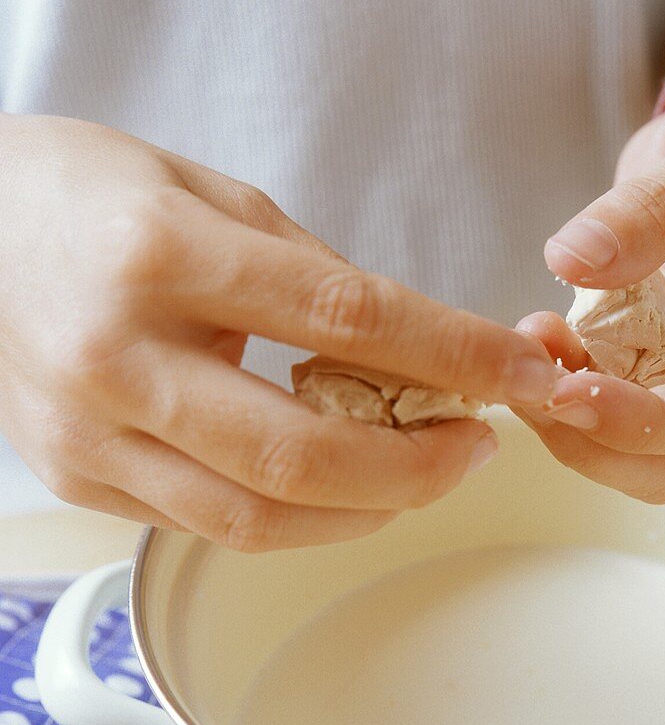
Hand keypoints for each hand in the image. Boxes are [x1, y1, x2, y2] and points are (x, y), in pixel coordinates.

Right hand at [0, 115, 558, 548]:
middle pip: (305, 455)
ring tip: (420, 472)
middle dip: (418, 467)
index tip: (523, 376)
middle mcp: (118, 359)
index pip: (349, 319)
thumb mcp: (214, 197)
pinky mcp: (81, 482)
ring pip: (259, 519)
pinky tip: (342, 486)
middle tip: (476, 446)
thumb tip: (419, 351)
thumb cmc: (94, 200)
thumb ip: (316, 278)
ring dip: (367, 508)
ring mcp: (90, 436)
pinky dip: (299, 517)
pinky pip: (213, 526)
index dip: (455, 358)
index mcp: (161, 257)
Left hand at [518, 44, 664, 502]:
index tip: (565, 394)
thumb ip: (654, 211)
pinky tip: (543, 340)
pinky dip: (573, 389)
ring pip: (640, 453)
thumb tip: (570, 259)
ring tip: (528, 349)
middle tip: (528, 385)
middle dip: (595, 441)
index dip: (640, 422)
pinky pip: (618, 406)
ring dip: (574, 420)